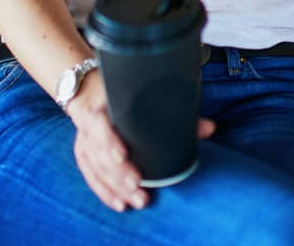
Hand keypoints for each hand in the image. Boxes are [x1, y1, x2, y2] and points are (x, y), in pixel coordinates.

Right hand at [68, 72, 215, 211]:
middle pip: (99, 153)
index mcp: (100, 104)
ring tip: (137, 201)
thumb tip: (210, 128)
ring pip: (96, 168)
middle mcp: (88, 124)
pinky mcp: (84, 154)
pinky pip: (91, 177)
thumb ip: (176, 112)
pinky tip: (121, 205)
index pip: (97, 123)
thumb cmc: (126, 94)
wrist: (93, 90)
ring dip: (116, 187)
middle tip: (139, 187)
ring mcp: (83, 141)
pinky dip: (106, 192)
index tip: (123, 156)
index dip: (108, 140)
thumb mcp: (144, 96)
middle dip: (119, 173)